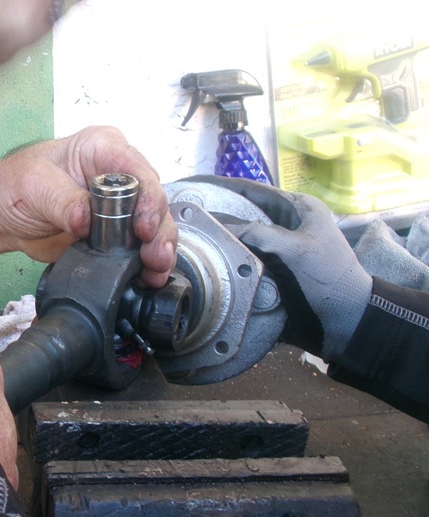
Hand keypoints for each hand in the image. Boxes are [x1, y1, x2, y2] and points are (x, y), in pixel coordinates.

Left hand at [0, 126, 177, 287]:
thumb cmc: (12, 186)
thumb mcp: (33, 185)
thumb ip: (63, 201)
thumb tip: (87, 220)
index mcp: (102, 149)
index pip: (138, 170)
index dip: (148, 199)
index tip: (143, 226)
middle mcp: (118, 175)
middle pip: (153, 200)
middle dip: (159, 229)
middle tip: (154, 255)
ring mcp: (120, 205)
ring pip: (154, 225)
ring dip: (159, 249)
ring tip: (155, 270)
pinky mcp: (115, 232)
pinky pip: (139, 246)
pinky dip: (146, 262)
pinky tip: (148, 276)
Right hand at [177, 176, 371, 357]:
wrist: (347, 314)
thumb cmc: (330, 275)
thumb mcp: (297, 249)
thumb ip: (262, 234)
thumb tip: (225, 229)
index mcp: (299, 207)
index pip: (255, 190)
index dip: (225, 185)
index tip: (197, 183)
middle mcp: (287, 222)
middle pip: (245, 211)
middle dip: (219, 210)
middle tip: (189, 212)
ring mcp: (280, 245)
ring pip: (244, 233)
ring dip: (223, 234)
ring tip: (194, 233)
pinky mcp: (274, 265)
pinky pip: (247, 254)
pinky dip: (231, 254)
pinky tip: (211, 254)